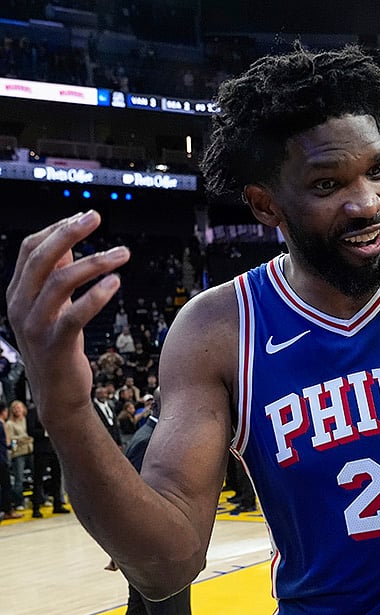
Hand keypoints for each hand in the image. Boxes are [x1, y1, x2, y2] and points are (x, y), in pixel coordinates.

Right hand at [6, 212, 129, 414]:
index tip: (84, 216)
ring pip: (60, 281)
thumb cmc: (59, 346)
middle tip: (97, 218)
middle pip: (41, 258)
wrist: (58, 394)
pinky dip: (97, 295)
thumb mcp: (53, 308)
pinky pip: (74, 314)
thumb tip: (68, 243)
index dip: (56, 229)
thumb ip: (56, 277)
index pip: (31, 249)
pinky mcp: (55, 344)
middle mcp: (20, 306)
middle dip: (70, 232)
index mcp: (18, 293)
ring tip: (123, 253)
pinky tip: (116, 283)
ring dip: (95, 262)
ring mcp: (35, 326)